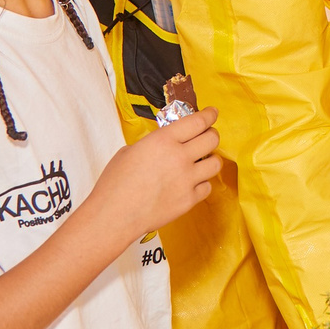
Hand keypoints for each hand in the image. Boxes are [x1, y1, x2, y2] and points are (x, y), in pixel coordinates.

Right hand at [99, 108, 220, 236]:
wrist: (114, 215)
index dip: (209, 115)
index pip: (197, 121)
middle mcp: (179, 157)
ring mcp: (187, 180)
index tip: (212, 113)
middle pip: (212, 139)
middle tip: (208, 135)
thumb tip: (166, 144)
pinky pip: (207, 187)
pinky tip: (192, 183)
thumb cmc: (115, 184)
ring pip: (215, 163)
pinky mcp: (189, 200)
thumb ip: (154, 144)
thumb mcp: (130, 151)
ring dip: (210, 159)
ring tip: (202, 161)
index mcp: (163, 141)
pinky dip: (202, 183)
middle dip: (212, 134)